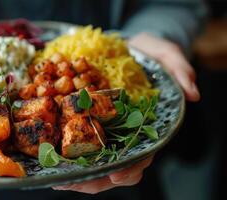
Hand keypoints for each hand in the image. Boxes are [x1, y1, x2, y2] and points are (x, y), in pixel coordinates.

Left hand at [53, 32, 198, 193]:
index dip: (129, 169)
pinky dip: (66, 159)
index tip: (116, 175)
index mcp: (146, 126)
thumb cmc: (149, 54)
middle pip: (114, 168)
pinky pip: (78, 148)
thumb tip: (193, 93)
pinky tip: (50, 161)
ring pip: (94, 165)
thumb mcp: (166, 54)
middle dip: (94, 179)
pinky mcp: (88, 125)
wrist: (128, 47)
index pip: (141, 156)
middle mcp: (126, 135)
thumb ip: (180, 69)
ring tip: (58, 180)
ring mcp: (107, 133)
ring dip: (77, 176)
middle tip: (73, 183)